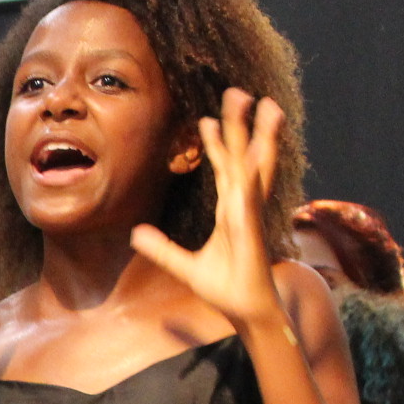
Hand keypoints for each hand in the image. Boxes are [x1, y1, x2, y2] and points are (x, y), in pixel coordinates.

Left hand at [128, 87, 287, 329]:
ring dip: (261, 136)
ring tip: (267, 105)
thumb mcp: (184, 267)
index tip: (206, 118)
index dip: (216, 142)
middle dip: (241, 124)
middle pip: (242, 156)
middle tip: (238, 91)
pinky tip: (254, 156)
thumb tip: (136, 233)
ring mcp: (251, 215)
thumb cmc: (226, 288)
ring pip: (255, 166)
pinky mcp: (253, 230)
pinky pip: (251, 200)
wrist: (248, 312)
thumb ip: (161, 249)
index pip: (223, 168)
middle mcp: (244, 205)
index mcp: (231, 209)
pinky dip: (253, 178)